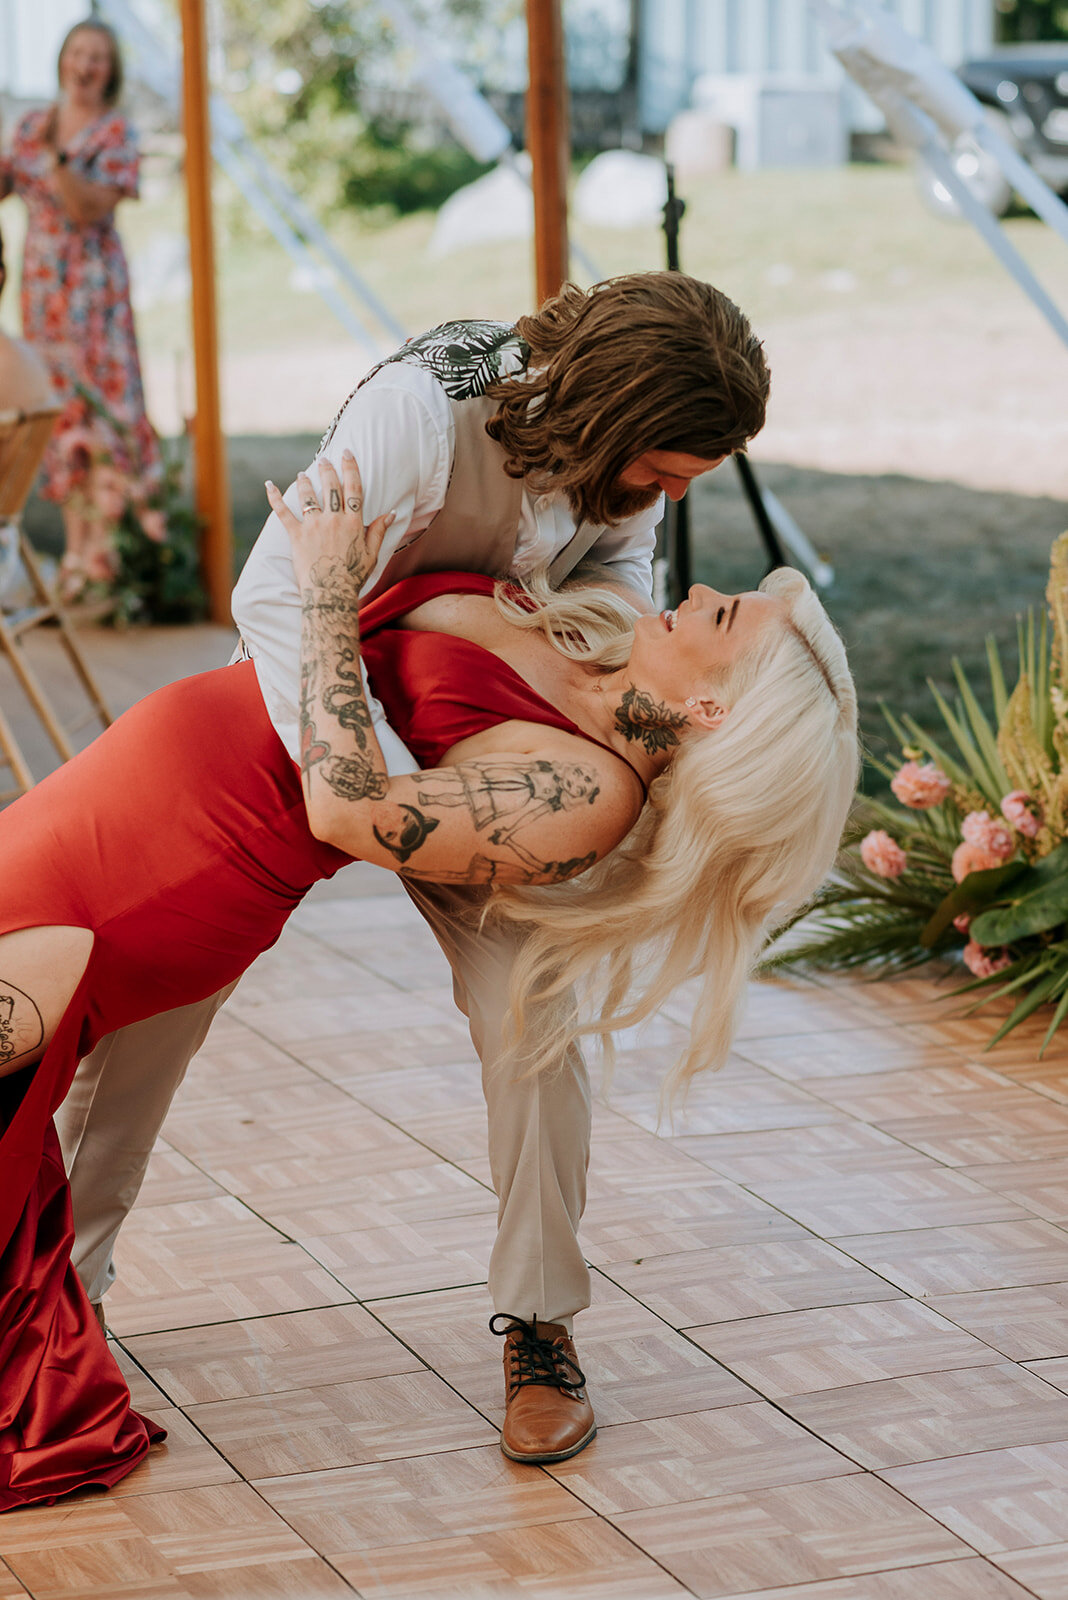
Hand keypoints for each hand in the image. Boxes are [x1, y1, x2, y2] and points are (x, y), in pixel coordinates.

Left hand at [266, 451, 394, 592]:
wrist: (330, 592)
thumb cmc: (353, 576)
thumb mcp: (371, 555)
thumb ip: (378, 531)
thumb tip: (390, 513)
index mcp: (353, 523)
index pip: (353, 489)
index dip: (351, 468)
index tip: (347, 454)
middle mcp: (333, 520)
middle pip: (331, 487)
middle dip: (327, 470)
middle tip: (324, 459)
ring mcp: (313, 526)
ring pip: (308, 496)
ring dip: (305, 482)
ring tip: (302, 474)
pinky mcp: (296, 536)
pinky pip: (283, 513)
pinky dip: (274, 498)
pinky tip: (269, 485)